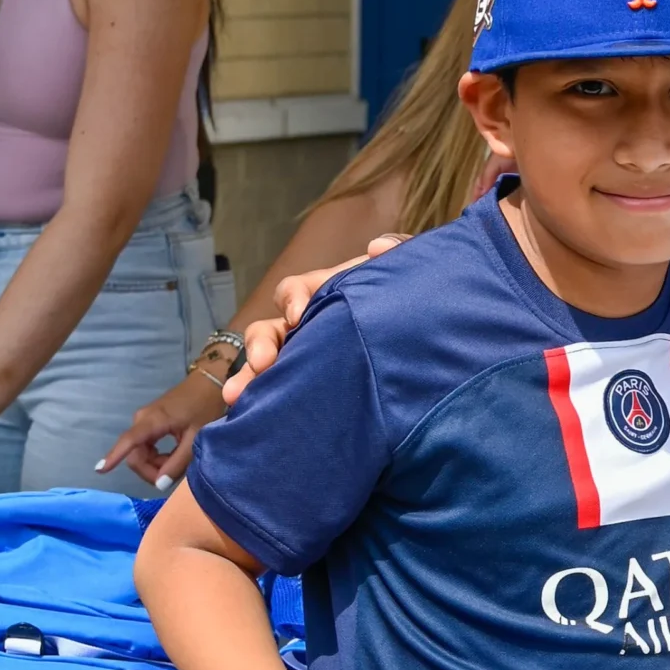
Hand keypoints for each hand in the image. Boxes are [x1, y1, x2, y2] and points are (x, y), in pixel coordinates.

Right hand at [99, 367, 227, 487]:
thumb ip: (178, 463)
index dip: (114, 457)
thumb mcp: (195, 438)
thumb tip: (159, 486)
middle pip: (136, 454)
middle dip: (152, 469)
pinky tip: (174, 455)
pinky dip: (158, 455)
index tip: (100, 470)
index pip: (128, 442)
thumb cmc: (205, 408)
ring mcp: (144, 420)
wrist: (210, 382)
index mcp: (152, 422)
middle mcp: (141, 420)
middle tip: (176, 473)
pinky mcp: (150, 422)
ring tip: (180, 461)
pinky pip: (147, 445)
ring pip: (141, 452)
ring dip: (157, 463)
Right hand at [223, 236, 409, 405]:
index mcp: (323, 298)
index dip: (291, 299)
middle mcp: (306, 330)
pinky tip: (256, 421)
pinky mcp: (315, 394)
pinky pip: (283, 399)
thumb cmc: (410, 300)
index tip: (298, 315)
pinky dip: (268, 407)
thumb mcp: (406, 272)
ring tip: (239, 400)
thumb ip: (399, 249)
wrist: (431, 342)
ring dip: (249, 380)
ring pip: (266, 370)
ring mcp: (307, 362)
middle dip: (259, 347)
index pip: (293, 292)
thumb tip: (376, 248)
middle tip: (262, 365)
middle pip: (268, 334)